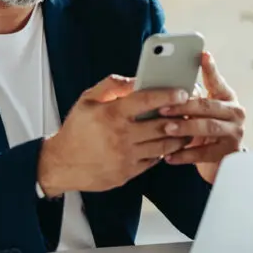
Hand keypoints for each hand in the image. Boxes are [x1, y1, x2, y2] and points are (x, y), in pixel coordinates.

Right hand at [37, 75, 192, 196]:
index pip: (146, 101)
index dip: (167, 94)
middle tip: (190, 111)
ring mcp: (125, 156)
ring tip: (185, 129)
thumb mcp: (86, 101)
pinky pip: (153, 161)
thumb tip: (133, 79)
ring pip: (162, 145)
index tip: (181, 92)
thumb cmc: (75, 131)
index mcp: (111, 114)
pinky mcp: (128, 172)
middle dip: (180, 117)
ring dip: (178, 137)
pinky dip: (163, 152)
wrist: (62, 164)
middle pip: (161, 125)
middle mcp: (120, 136)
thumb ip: (110, 86)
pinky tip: (167, 145)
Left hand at [157, 51, 245, 181]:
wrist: (220, 159)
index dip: (210, 68)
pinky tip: (169, 156)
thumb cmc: (202, 127)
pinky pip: (205, 153)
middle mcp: (234, 112)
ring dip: (185, 127)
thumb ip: (188, 98)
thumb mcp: (198, 111)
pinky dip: (185, 155)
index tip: (202, 54)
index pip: (217, 80)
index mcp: (226, 97)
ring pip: (208, 128)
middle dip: (183, 107)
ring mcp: (234, 133)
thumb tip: (161, 87)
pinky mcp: (229, 153)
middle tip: (162, 108)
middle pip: (208, 106)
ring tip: (166, 128)